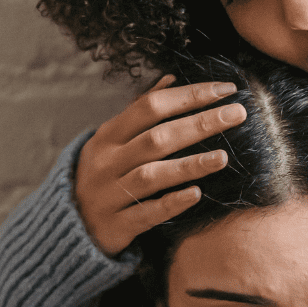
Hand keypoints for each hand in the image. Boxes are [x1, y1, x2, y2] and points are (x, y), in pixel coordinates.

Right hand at [75, 75, 247, 255]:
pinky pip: (146, 213)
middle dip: (199, 124)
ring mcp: (109, 194)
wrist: (70, 226)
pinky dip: (170, 203)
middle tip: (237, 114)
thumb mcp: (112, 140)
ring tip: (223, 157)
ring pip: (151, 175)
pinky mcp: (116, 225)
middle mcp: (107, 161)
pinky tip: (195, 194)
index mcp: (108, 136)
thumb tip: (170, 79)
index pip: (151, 107)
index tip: (226, 90)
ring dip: (188, 165)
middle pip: (156, 138)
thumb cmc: (102, 176)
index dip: (189, 96)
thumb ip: (139, 112)